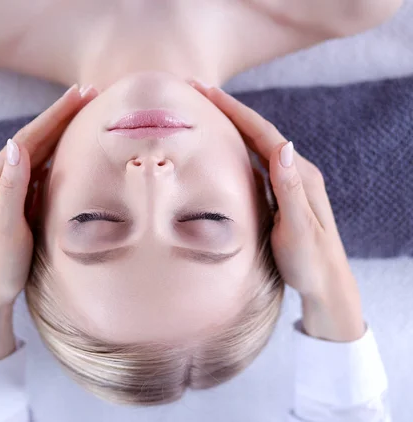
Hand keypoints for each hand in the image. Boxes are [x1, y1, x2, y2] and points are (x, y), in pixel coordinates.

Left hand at [0, 84, 97, 366]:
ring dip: (61, 130)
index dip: (54, 116)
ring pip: (37, 151)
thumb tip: (15, 145)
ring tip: (85, 111)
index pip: (27, 139)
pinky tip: (71, 146)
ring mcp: (6, 189)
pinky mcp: (16, 201)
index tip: (79, 94)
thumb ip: (11, 190)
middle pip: (33, 139)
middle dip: (61, 115)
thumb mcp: (5, 232)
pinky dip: (57, 152)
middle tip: (90, 92)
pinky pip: (39, 169)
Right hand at [189, 80, 364, 341]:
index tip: (208, 91)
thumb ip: (290, 189)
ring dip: (232, 125)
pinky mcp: (280, 195)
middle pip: (258, 132)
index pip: (264, 133)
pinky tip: (223, 147)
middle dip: (229, 109)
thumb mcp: (298, 229)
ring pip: (255, 145)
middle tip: (199, 90)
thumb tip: (284, 146)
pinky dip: (236, 147)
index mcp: (300, 174)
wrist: (326, 285)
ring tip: (206, 110)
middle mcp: (295, 172)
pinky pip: (254, 162)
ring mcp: (288, 183)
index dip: (236, 110)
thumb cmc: (310, 262)